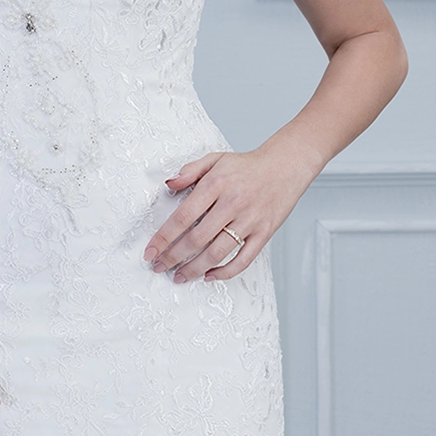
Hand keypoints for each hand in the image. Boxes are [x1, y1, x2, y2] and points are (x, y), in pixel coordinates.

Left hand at [143, 148, 309, 282]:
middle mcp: (232, 203)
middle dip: (173, 257)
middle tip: (159, 267)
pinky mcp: (264, 234)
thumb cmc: (247, 165)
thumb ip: (190, 171)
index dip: (164, 237)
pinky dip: (225, 272)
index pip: (183, 216)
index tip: (150, 251)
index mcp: (216, 184)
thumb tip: (169, 184)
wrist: (285, 166)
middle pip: (197, 238)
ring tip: (179, 276)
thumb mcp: (215, 158)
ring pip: (217, 253)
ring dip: (194, 269)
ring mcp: (249, 220)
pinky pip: (243, 260)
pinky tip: (209, 276)